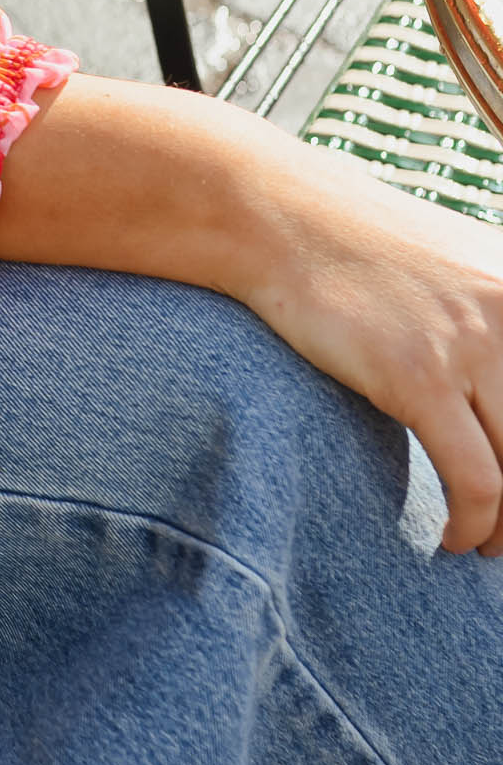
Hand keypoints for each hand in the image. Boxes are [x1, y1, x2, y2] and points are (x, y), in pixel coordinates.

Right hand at [241, 133, 502, 552]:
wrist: (283, 219)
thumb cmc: (368, 254)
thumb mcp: (465, 271)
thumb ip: (502, 323)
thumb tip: (502, 396)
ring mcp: (471, 344)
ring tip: (489, 544)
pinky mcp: (418, 376)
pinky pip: (475, 481)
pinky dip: (473, 526)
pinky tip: (455, 539)